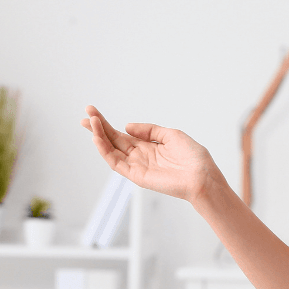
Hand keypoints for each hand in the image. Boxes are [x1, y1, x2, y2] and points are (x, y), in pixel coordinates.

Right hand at [80, 105, 220, 203]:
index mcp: (148, 146)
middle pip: (113, 140)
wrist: (202, 176)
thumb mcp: (171, 134)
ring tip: (90, 122)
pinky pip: (116, 163)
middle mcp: (139, 156)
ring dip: (99, 136)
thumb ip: (149, 130)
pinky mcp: (136, 176)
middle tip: (85, 114)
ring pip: (111, 151)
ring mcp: (137, 166)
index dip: (107, 124)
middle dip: (98, 127)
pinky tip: (98, 138)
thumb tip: (127, 126)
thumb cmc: (193, 158)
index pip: (122, 134)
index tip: (93, 111)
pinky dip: (105, 151)